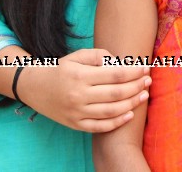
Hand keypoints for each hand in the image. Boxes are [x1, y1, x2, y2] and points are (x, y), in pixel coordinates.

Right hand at [18, 48, 150, 131]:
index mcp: (80, 76)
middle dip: (136, 87)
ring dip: (131, 104)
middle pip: (116, 93)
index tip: (145, 68)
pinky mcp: (74, 124)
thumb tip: (120, 62)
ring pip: (111, 111)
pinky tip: (130, 114)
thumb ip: (99, 55)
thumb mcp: (76, 56)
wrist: (33, 87)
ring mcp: (76, 112)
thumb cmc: (60, 69)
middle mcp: (78, 96)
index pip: (115, 75)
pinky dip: (116, 123)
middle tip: (148, 81)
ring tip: (144, 95)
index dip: (134, 72)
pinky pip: (99, 127)